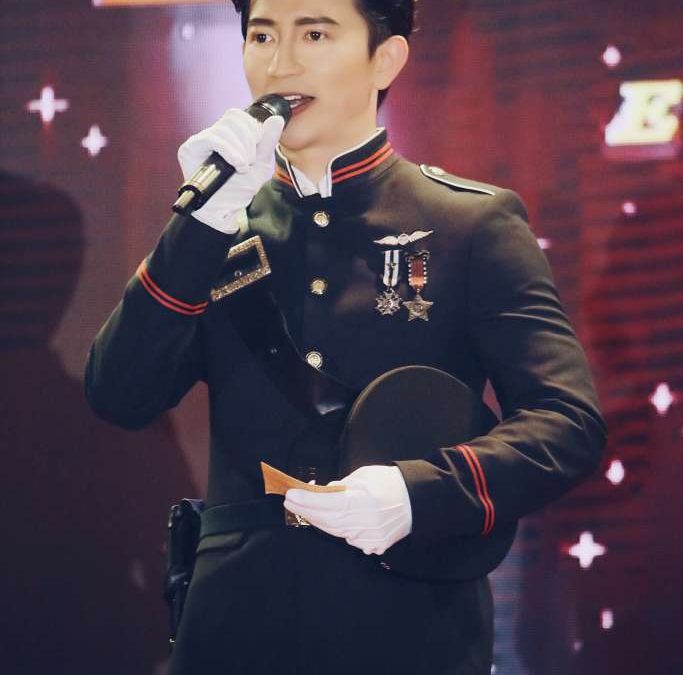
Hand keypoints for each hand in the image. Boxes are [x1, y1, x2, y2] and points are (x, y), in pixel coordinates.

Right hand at [177, 109, 284, 233]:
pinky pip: (212, 138)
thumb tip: (277, 118)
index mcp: (229, 135)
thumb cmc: (239, 189)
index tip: (257, 150)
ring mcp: (201, 141)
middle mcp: (213, 135)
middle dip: (249, 139)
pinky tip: (237, 164)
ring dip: (240, 148)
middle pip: (233, 117)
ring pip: (224, 127)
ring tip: (242, 167)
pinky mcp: (190, 149)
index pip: (239, 115)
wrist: (224, 210)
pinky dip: (229, 150)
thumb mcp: (261, 165)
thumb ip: (269, 142)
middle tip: (250, 161)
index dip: (253, 128)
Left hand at [284, 465, 411, 555]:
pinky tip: (331, 518)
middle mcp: (367, 522)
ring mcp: (371, 537)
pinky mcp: (374, 546)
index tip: (291, 494)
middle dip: (306, 510)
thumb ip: (343, 486)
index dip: (307, 500)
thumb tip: (324, 492)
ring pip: (335, 531)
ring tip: (305, 508)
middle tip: (291, 500)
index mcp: (366, 501)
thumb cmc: (391, 483)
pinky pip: (348, 538)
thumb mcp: (366, 475)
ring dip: (318, 520)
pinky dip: (337, 528)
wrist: (418, 502)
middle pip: (328, 520)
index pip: (328, 503)